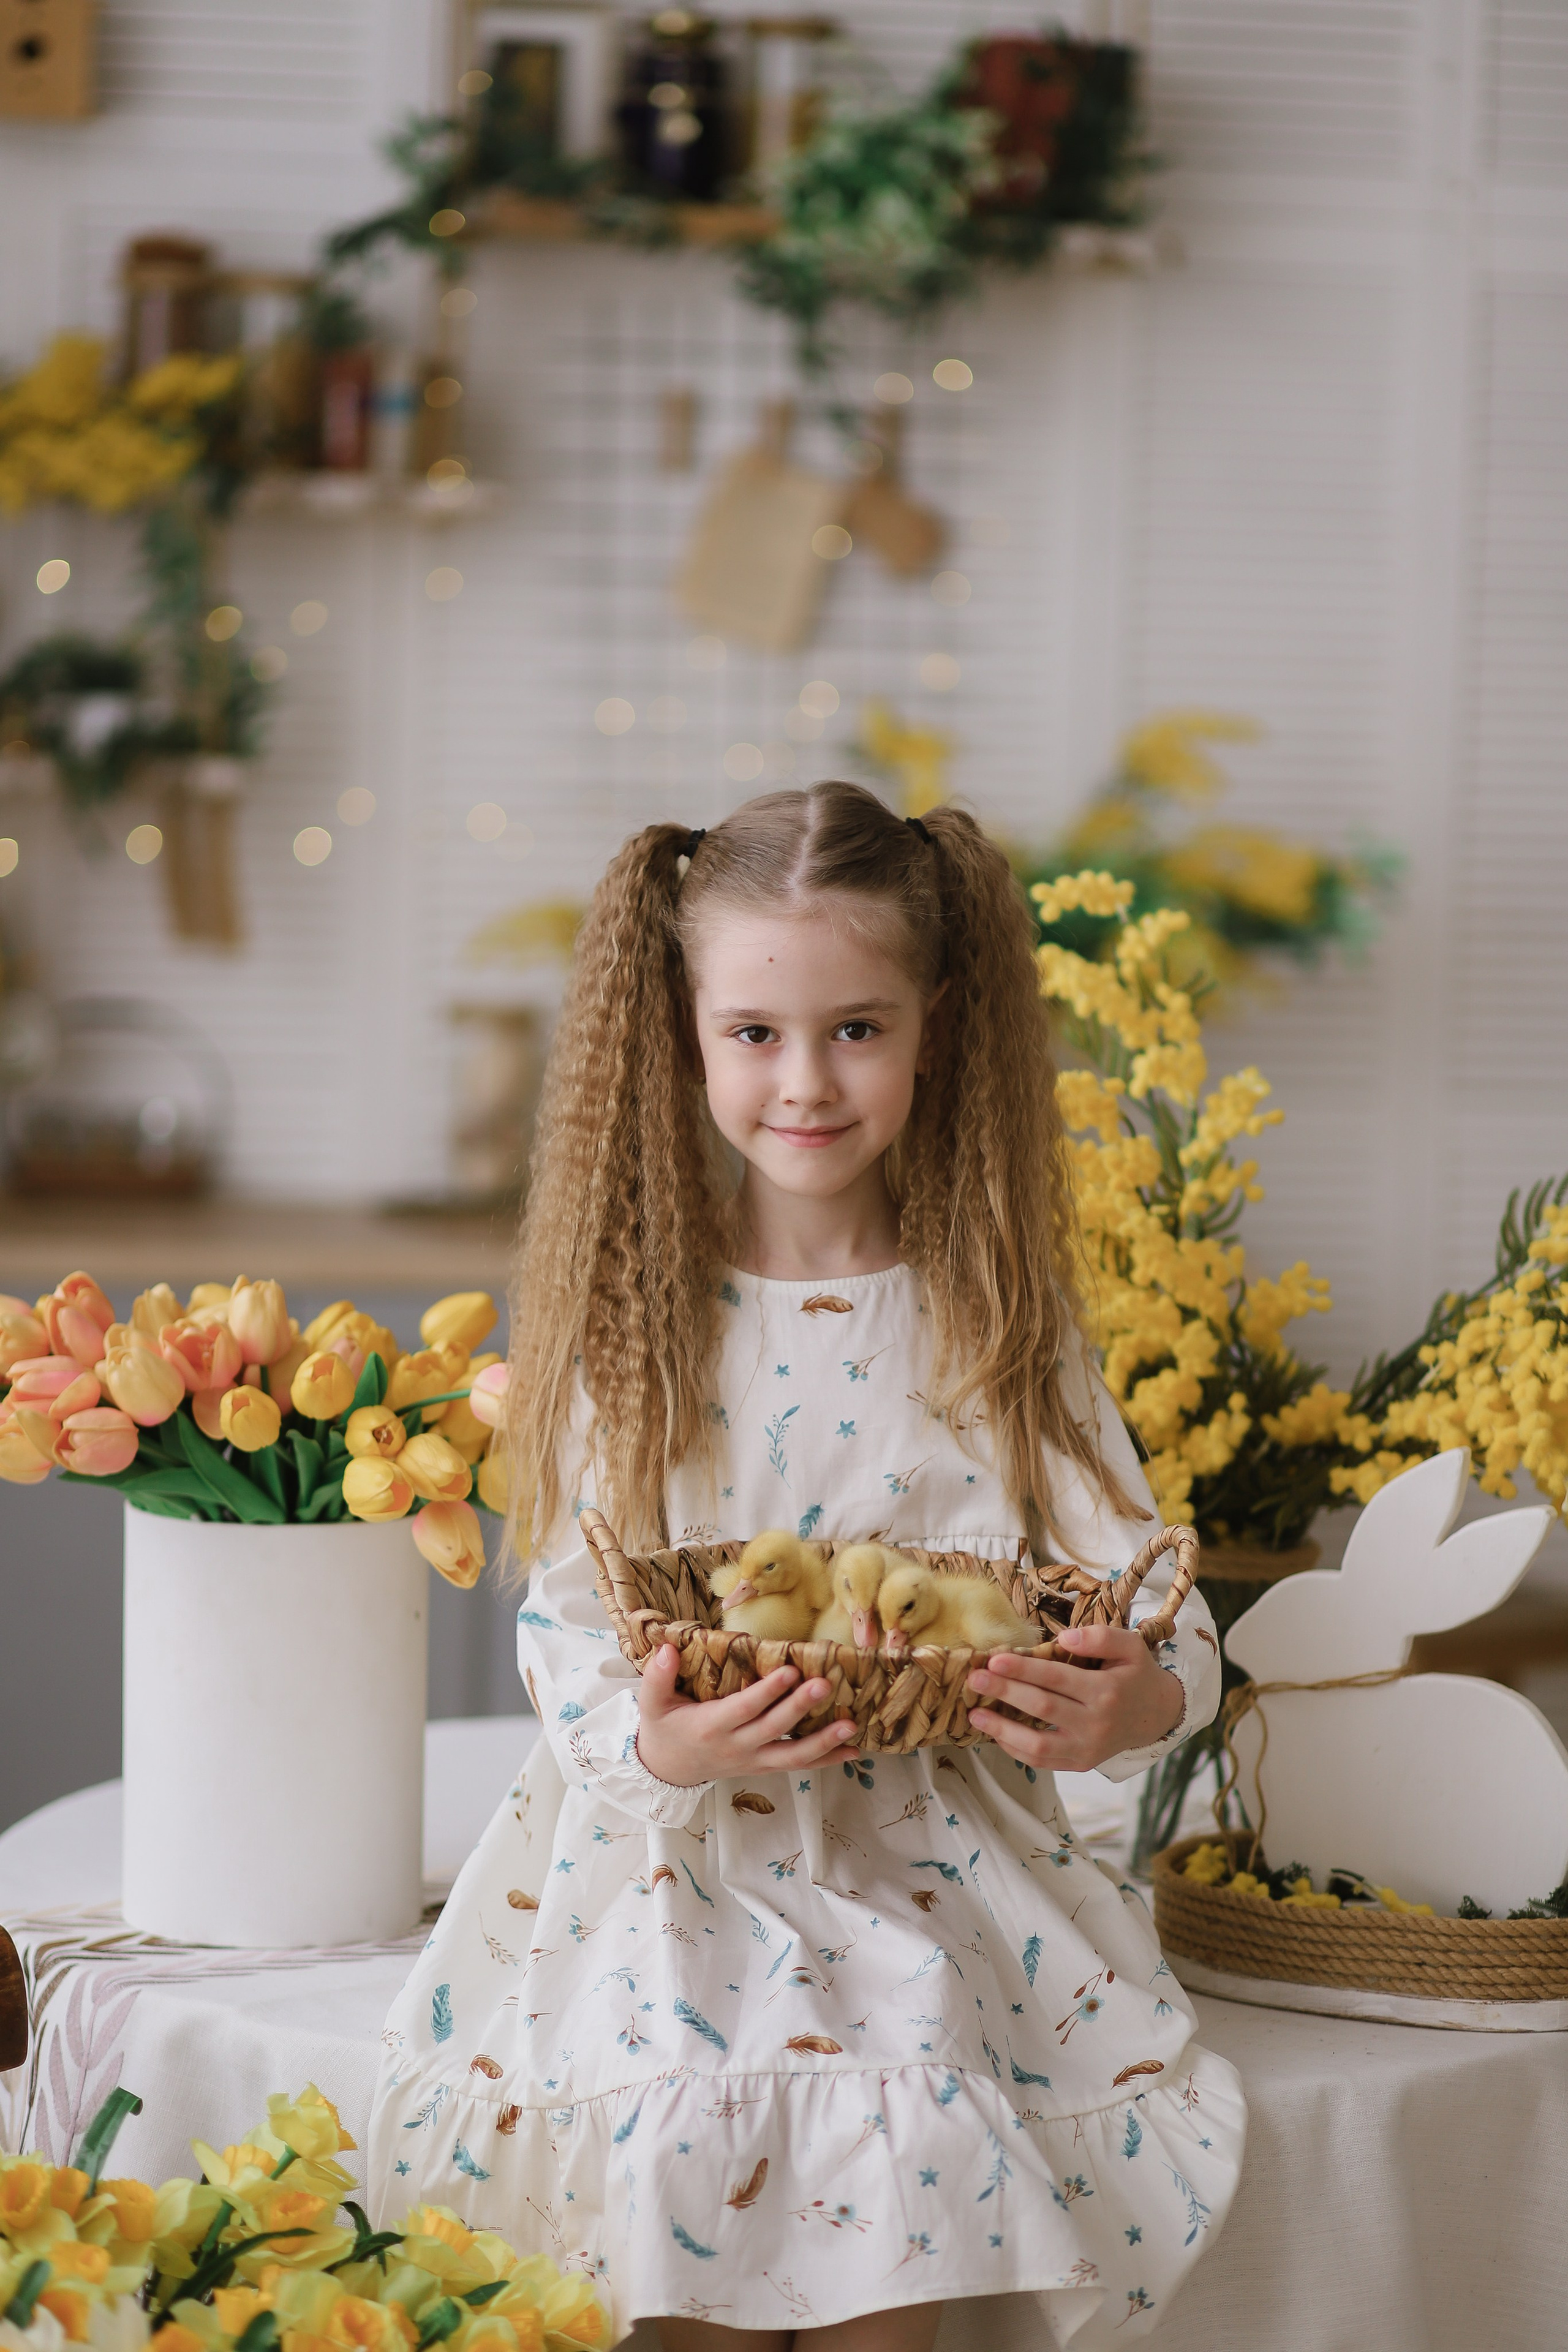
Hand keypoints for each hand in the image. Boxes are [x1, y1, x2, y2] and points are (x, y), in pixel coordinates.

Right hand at [635, 1644, 859, 1786]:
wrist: (667, 1769)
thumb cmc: (664, 1729)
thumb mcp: (653, 1704)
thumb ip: (657, 1677)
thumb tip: (666, 1649)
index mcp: (711, 1727)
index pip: (743, 1709)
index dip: (767, 1692)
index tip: (789, 1670)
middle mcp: (736, 1747)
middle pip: (773, 1729)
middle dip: (800, 1708)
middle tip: (825, 1686)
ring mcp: (753, 1760)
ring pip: (792, 1755)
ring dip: (823, 1742)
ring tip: (850, 1726)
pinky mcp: (764, 1767)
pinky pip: (798, 1765)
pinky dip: (826, 1760)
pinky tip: (852, 1750)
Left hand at [966, 1623, 1184, 1772]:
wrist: (1156, 1715)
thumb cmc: (1136, 1674)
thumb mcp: (1130, 1646)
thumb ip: (1100, 1637)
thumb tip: (1064, 1638)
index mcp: (1107, 1692)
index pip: (1057, 1679)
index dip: (1023, 1670)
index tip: (994, 1659)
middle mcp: (1096, 1724)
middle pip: (1042, 1709)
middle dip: (1005, 1693)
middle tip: (974, 1679)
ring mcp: (1087, 1749)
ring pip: (1038, 1745)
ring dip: (1002, 1729)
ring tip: (975, 1714)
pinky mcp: (1080, 1763)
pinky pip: (1042, 1762)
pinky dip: (1015, 1749)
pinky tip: (996, 1732)